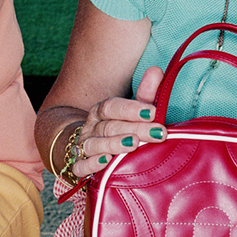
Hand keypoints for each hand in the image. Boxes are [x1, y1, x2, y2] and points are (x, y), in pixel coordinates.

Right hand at [63, 67, 167, 183]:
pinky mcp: (78, 166)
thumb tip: (156, 70)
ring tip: (133, 144)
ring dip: (114, 144)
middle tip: (158, 133)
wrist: (86, 149)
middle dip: (135, 129)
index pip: (113, 107)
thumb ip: (145, 94)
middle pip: (110, 126)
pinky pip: (81, 166)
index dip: (132, 109)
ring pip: (95, 144)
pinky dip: (91, 164)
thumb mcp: (131, 112)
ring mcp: (82, 146)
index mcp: (101, 111)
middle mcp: (91, 127)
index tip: (153, 112)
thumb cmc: (116, 128)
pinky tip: (106, 162)